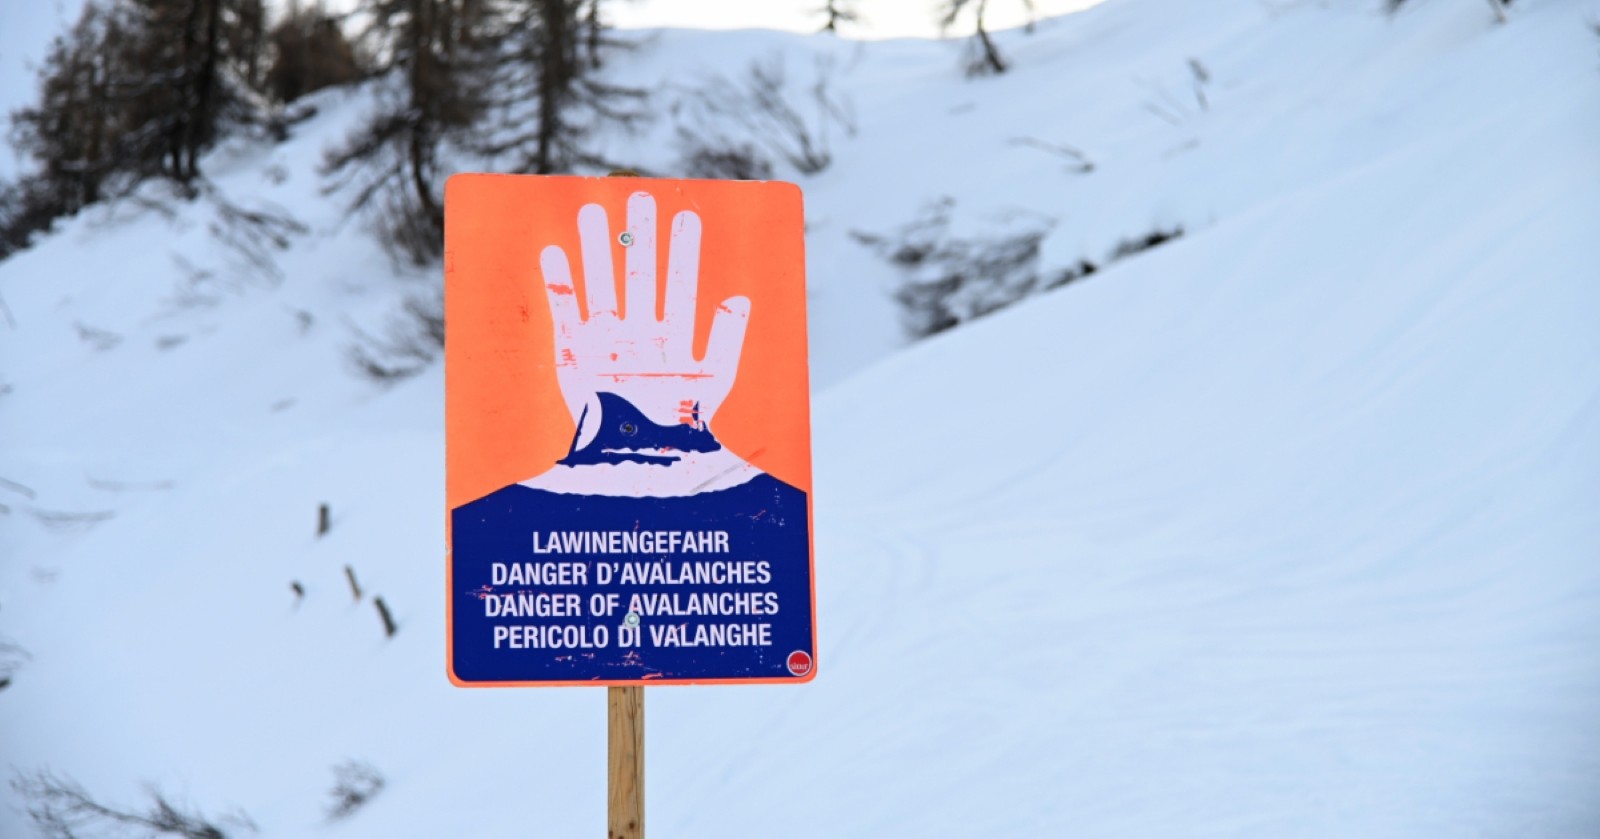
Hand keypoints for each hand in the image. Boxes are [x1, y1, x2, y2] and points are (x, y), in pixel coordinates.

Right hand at [539, 192, 750, 433]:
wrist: (640, 462)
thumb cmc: (681, 431)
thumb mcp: (713, 383)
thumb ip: (726, 340)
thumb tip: (740, 298)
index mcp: (672, 340)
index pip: (679, 285)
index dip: (683, 252)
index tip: (687, 215)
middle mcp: (639, 336)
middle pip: (639, 276)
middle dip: (640, 239)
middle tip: (640, 198)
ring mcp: (606, 344)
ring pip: (601, 286)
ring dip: (595, 251)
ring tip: (592, 212)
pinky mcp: (574, 358)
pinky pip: (565, 313)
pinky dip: (560, 285)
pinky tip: (555, 252)